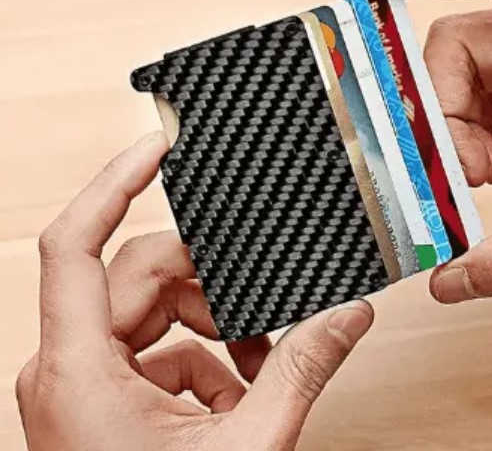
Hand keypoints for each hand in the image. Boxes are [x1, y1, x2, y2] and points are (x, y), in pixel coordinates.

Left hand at [16, 132, 373, 450]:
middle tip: (262, 314)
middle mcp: (67, 368)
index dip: (114, 182)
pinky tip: (238, 393)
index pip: (76, 245)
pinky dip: (203, 360)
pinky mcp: (101, 399)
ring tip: (258, 367)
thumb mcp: (247, 446)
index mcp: (79, 371)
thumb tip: (348, 315)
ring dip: (213, 328)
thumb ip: (301, 370)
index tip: (159, 147)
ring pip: (150, 312)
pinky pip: (156, 350)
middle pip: (138, 277)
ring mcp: (81, 384)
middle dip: (210, 286)